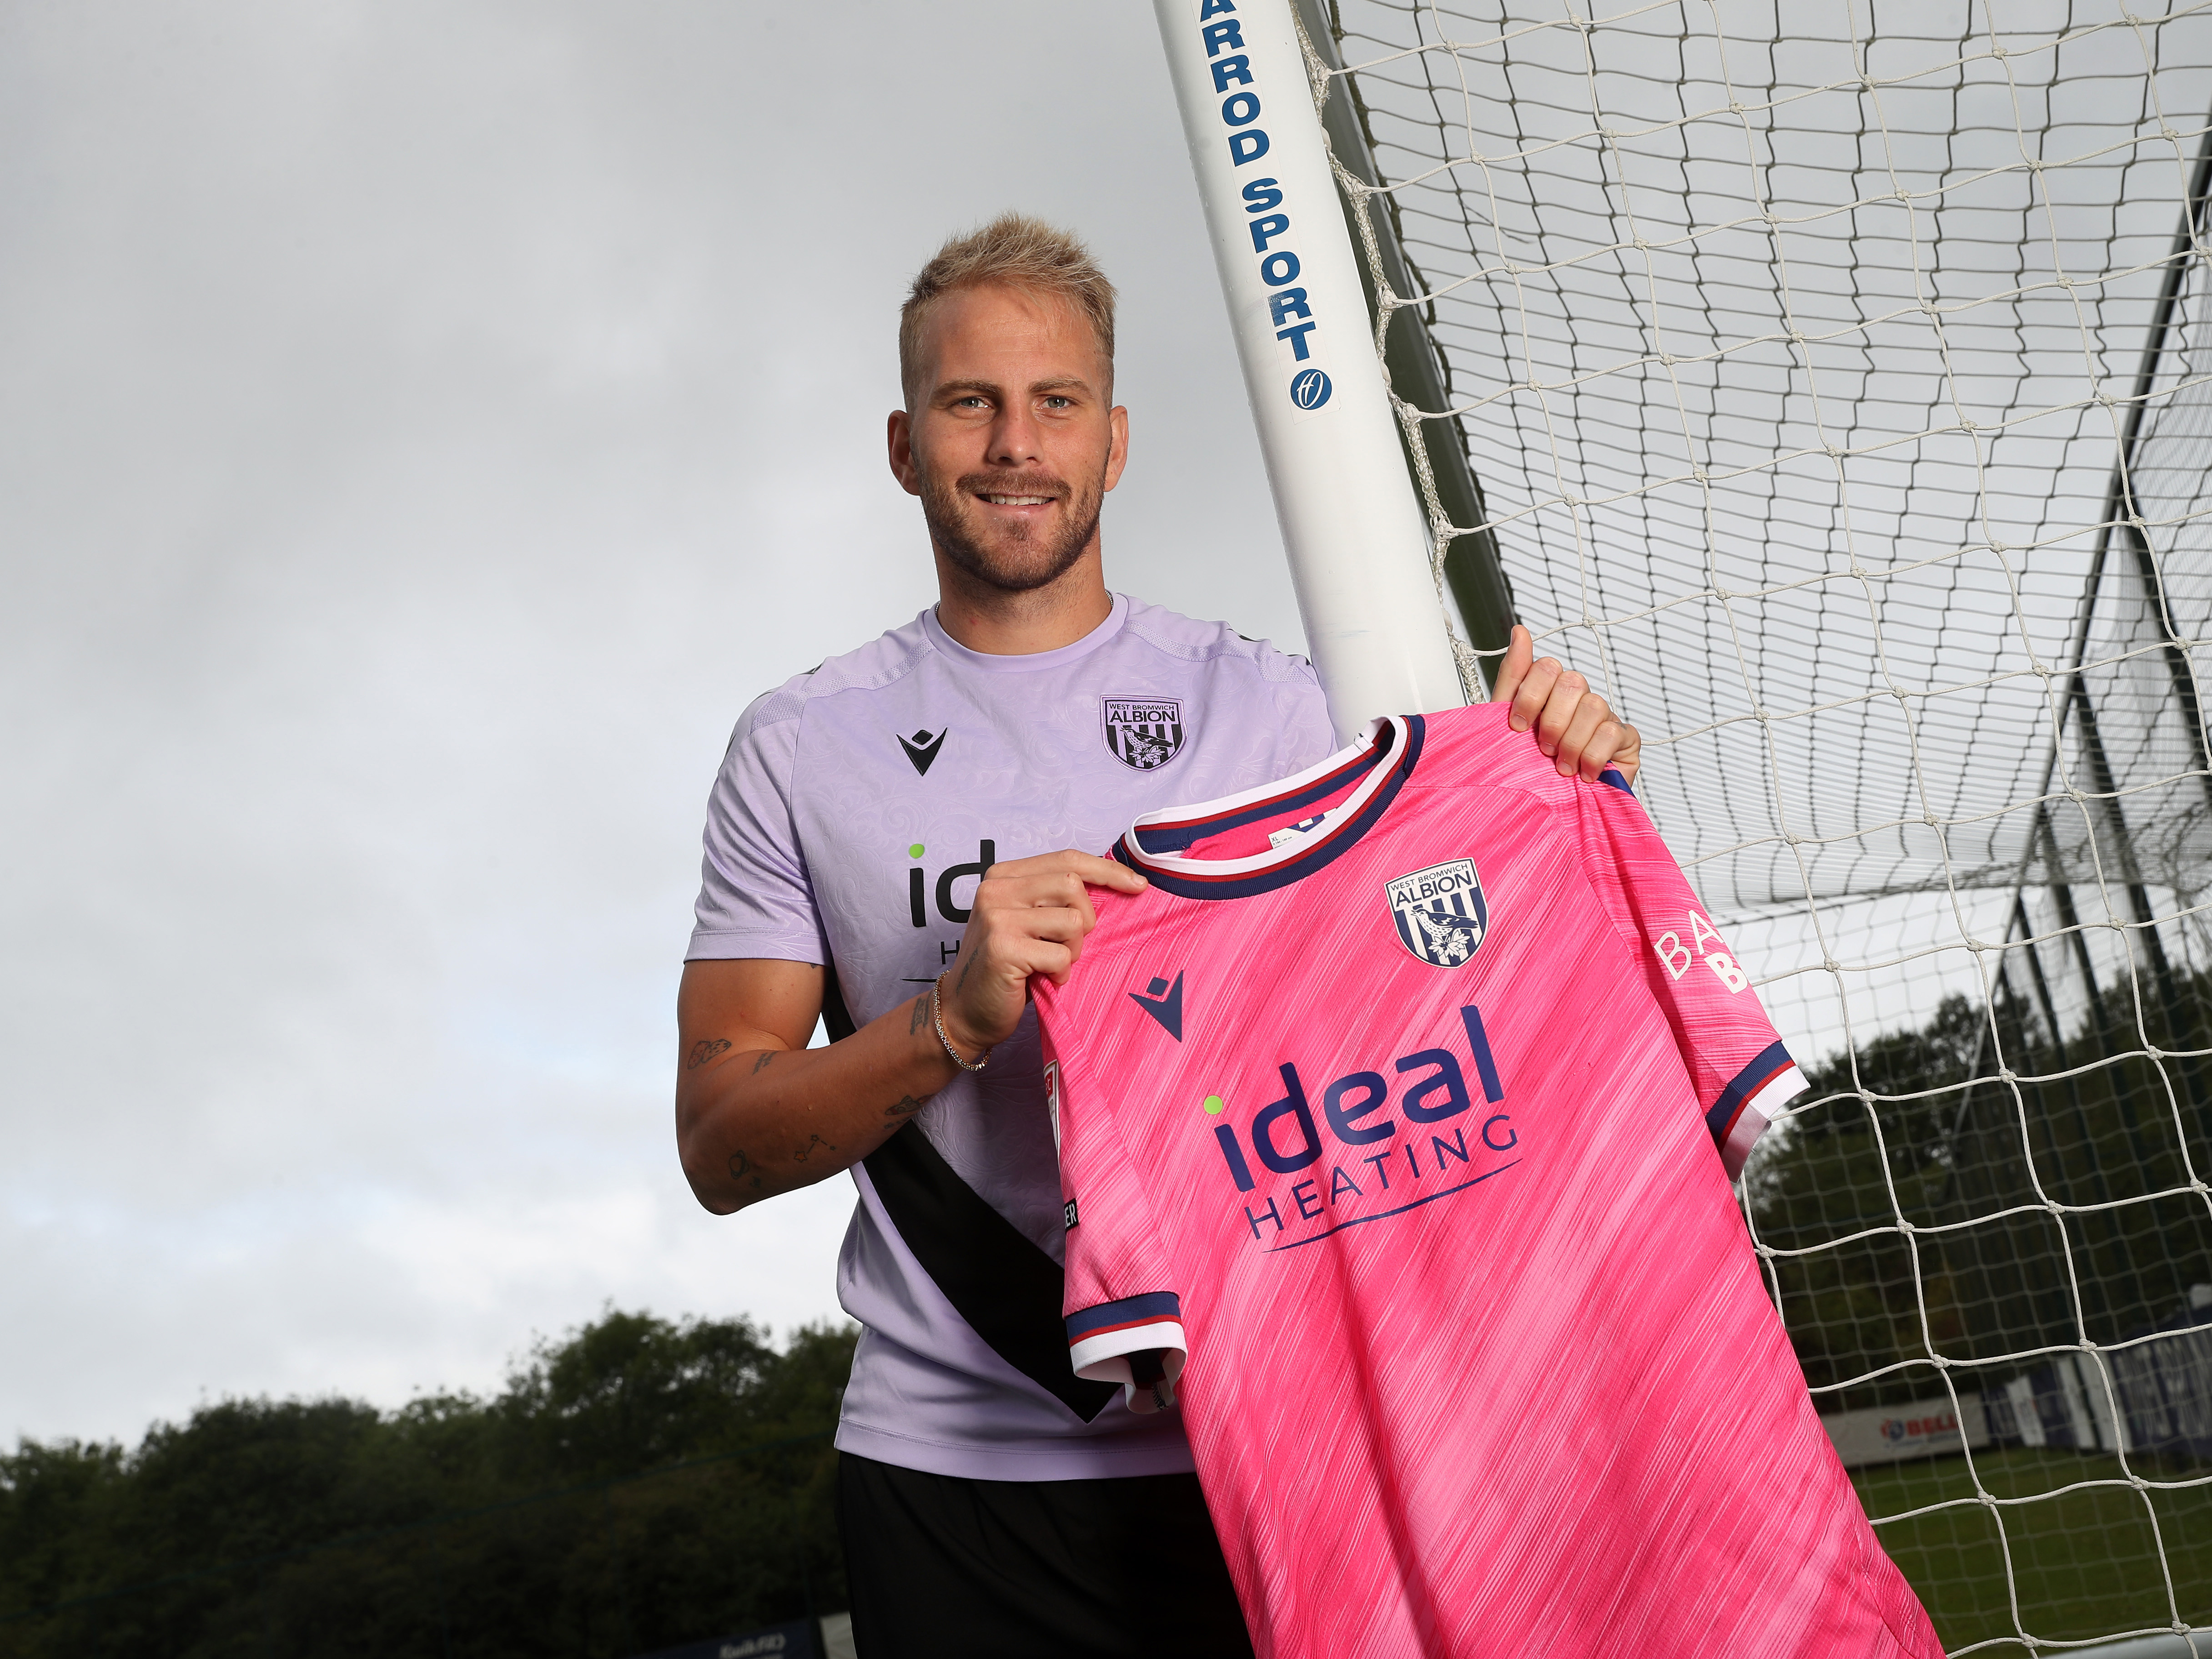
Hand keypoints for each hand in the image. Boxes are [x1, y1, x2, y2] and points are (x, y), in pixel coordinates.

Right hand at [936, 850, 1147, 1058]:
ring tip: (1050, 963)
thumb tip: (1119, 883)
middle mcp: (996, 889)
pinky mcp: (1003, 948)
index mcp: (1004, 875)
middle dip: (1086, 919)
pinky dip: (1061, 973)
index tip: (1138, 886)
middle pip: (1073, 885)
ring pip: (1073, 921)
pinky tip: (1043, 979)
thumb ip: (1055, 898)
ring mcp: (997, 917)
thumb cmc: (1007, 966)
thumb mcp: (1028, 920)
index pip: (1067, 859)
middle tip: (1067, 945)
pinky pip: (1061, 955)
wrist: (965, 1011)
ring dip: (1073, 949)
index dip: (1108, 870)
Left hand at [1489, 624, 1641, 784]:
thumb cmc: (1530, 768)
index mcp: (1550, 690)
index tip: (1518, 727)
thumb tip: (1520, 630)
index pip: (1546, 666)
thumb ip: (1514, 676)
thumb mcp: (1508, 725)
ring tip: (1561, 768)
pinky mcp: (1626, 739)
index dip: (1530, 696)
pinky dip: (1592, 756)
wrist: (1555, 812)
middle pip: (1572, 682)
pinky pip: (1612, 732)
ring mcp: (1605, 716)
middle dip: (1551, 721)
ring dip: (1571, 742)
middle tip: (1542, 750)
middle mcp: (1579, 698)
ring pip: (1593, 706)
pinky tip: (1584, 775)